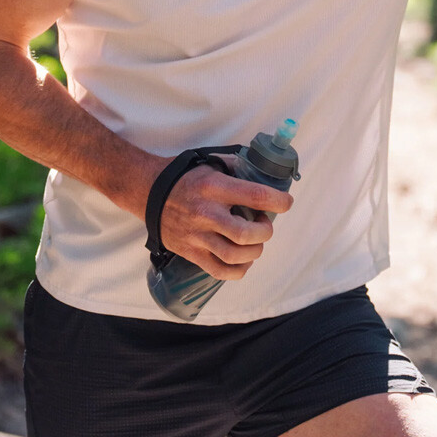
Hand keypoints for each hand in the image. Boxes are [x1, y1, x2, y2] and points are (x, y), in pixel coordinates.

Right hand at [158, 161, 292, 279]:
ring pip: (235, 255)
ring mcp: (198, 236)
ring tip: (255, 241)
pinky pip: (220, 271)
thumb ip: (237, 168)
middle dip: (265, 231)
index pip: (255, 196)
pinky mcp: (191, 253)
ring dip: (254, 251)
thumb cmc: (186, 178)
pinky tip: (243, 259)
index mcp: (215, 187)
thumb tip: (264, 173)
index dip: (278, 201)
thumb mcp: (211, 165)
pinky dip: (239, 270)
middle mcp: (207, 213)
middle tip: (264, 224)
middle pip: (246, 234)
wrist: (150, 193)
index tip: (286, 203)